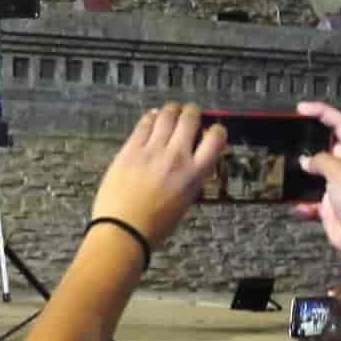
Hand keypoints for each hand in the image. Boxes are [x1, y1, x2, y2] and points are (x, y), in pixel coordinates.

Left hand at [89, 103, 228, 251]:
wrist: (123, 230)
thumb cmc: (154, 225)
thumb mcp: (185, 202)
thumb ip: (192, 178)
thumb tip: (196, 162)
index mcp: (194, 174)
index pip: (216, 138)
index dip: (217, 130)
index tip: (212, 130)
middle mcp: (176, 157)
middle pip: (190, 118)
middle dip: (192, 112)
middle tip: (190, 113)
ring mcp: (152, 151)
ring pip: (167, 115)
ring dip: (172, 109)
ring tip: (172, 110)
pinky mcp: (131, 150)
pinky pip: (144, 124)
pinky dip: (151, 117)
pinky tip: (152, 117)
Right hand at [295, 100, 340, 262]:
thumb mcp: (340, 172)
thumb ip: (320, 160)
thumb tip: (307, 161)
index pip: (340, 123)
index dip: (321, 112)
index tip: (301, 108)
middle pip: (328, 146)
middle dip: (310, 142)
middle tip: (290, 137)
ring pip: (317, 172)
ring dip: (303, 173)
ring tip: (285, 168)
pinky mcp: (332, 204)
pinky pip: (312, 198)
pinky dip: (303, 202)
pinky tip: (297, 205)